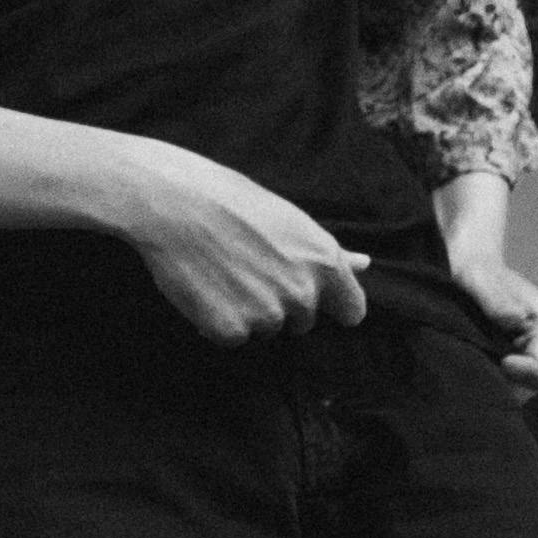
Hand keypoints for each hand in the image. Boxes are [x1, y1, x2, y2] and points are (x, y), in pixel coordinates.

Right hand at [106, 144, 368, 344]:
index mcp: (325, 263)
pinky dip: (216, 321)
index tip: (309, 296)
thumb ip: (329, 251)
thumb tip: (364, 264)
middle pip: (302, 322)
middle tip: (246, 268)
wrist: (174, 203)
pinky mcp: (231, 330)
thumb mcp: (289, 219)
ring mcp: (267, 316)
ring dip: (246, 312)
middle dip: (279, 304)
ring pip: (265, 330)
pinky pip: (231, 337)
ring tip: (221, 273)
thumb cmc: (231, 200)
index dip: (330, 305)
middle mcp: (303, 294)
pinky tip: (203, 288)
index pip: (352, 311)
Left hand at [447, 247, 537, 391]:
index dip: (524, 373)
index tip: (501, 363)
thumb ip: (495, 299)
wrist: (470, 267)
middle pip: (535, 384)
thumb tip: (514, 320)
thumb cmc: (475, 269)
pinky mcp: (520, 360)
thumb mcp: (478, 278)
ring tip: (471, 369)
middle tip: (475, 371)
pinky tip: (471, 370)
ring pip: (522, 388)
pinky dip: (493, 380)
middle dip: (508, 384)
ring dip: (498, 384)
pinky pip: (511, 383)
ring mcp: (536, 354)